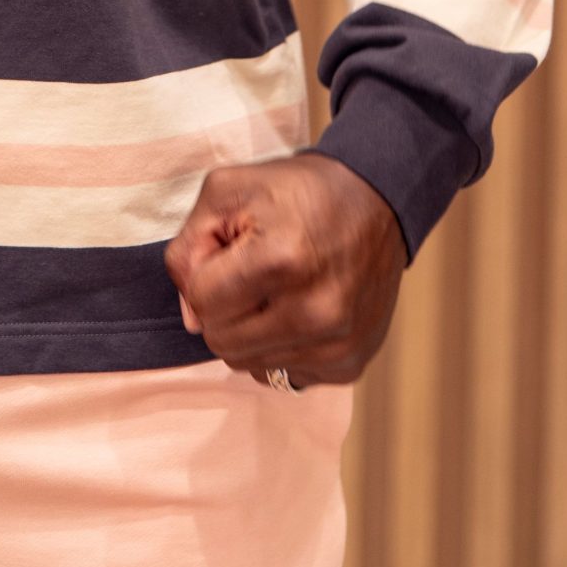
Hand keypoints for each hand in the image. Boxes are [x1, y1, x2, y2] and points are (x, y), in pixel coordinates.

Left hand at [163, 153, 404, 388]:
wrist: (377, 201)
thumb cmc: (297, 192)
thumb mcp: (228, 190)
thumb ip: (189, 248)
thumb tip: (191, 315)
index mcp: (281, 261)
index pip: (202, 302)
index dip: (203, 275)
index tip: (229, 252)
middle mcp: (314, 313)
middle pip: (221, 342)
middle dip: (222, 309)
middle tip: (250, 273)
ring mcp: (336, 345)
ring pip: (249, 364)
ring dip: (249, 332)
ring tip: (276, 291)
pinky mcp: (350, 364)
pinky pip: (285, 376)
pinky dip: (281, 348)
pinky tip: (298, 311)